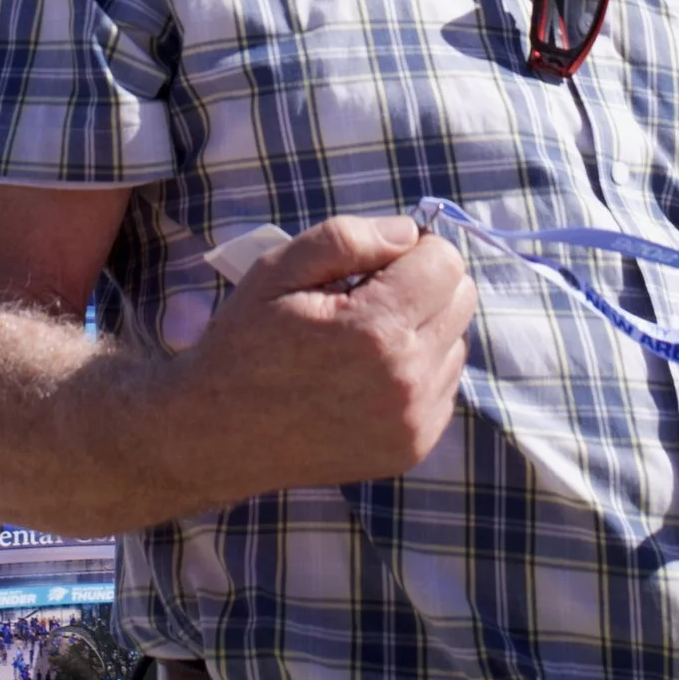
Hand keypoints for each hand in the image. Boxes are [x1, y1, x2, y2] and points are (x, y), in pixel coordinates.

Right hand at [166, 214, 476, 493]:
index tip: (374, 265)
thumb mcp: (278, 270)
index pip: (445, 262)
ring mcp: (413, 420)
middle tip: (368, 298)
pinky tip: (368, 377)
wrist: (217, 435)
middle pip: (461, 298)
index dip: (412, 251)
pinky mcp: (413, 447)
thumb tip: (409, 232)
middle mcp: (405, 379)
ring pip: (457, 342)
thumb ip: (348, 238)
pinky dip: (418, 372)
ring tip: (365, 342)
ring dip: (423, 330)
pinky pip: (444, 385)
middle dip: (422, 286)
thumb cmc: (244, 344)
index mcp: (375, 330)